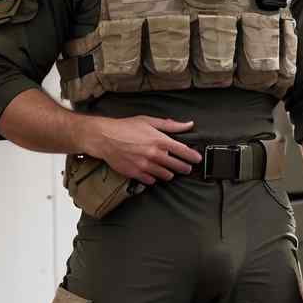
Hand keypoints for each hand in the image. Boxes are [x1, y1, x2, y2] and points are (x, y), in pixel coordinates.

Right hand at [84, 115, 202, 184]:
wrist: (105, 138)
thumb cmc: (126, 127)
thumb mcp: (149, 121)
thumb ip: (170, 125)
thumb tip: (188, 124)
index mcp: (159, 140)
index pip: (183, 151)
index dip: (193, 157)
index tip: (197, 159)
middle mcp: (154, 154)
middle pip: (177, 167)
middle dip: (184, 168)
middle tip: (185, 168)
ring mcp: (145, 166)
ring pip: (165, 176)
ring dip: (169, 174)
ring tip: (168, 171)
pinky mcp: (136, 173)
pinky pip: (151, 181)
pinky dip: (153, 178)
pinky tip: (152, 173)